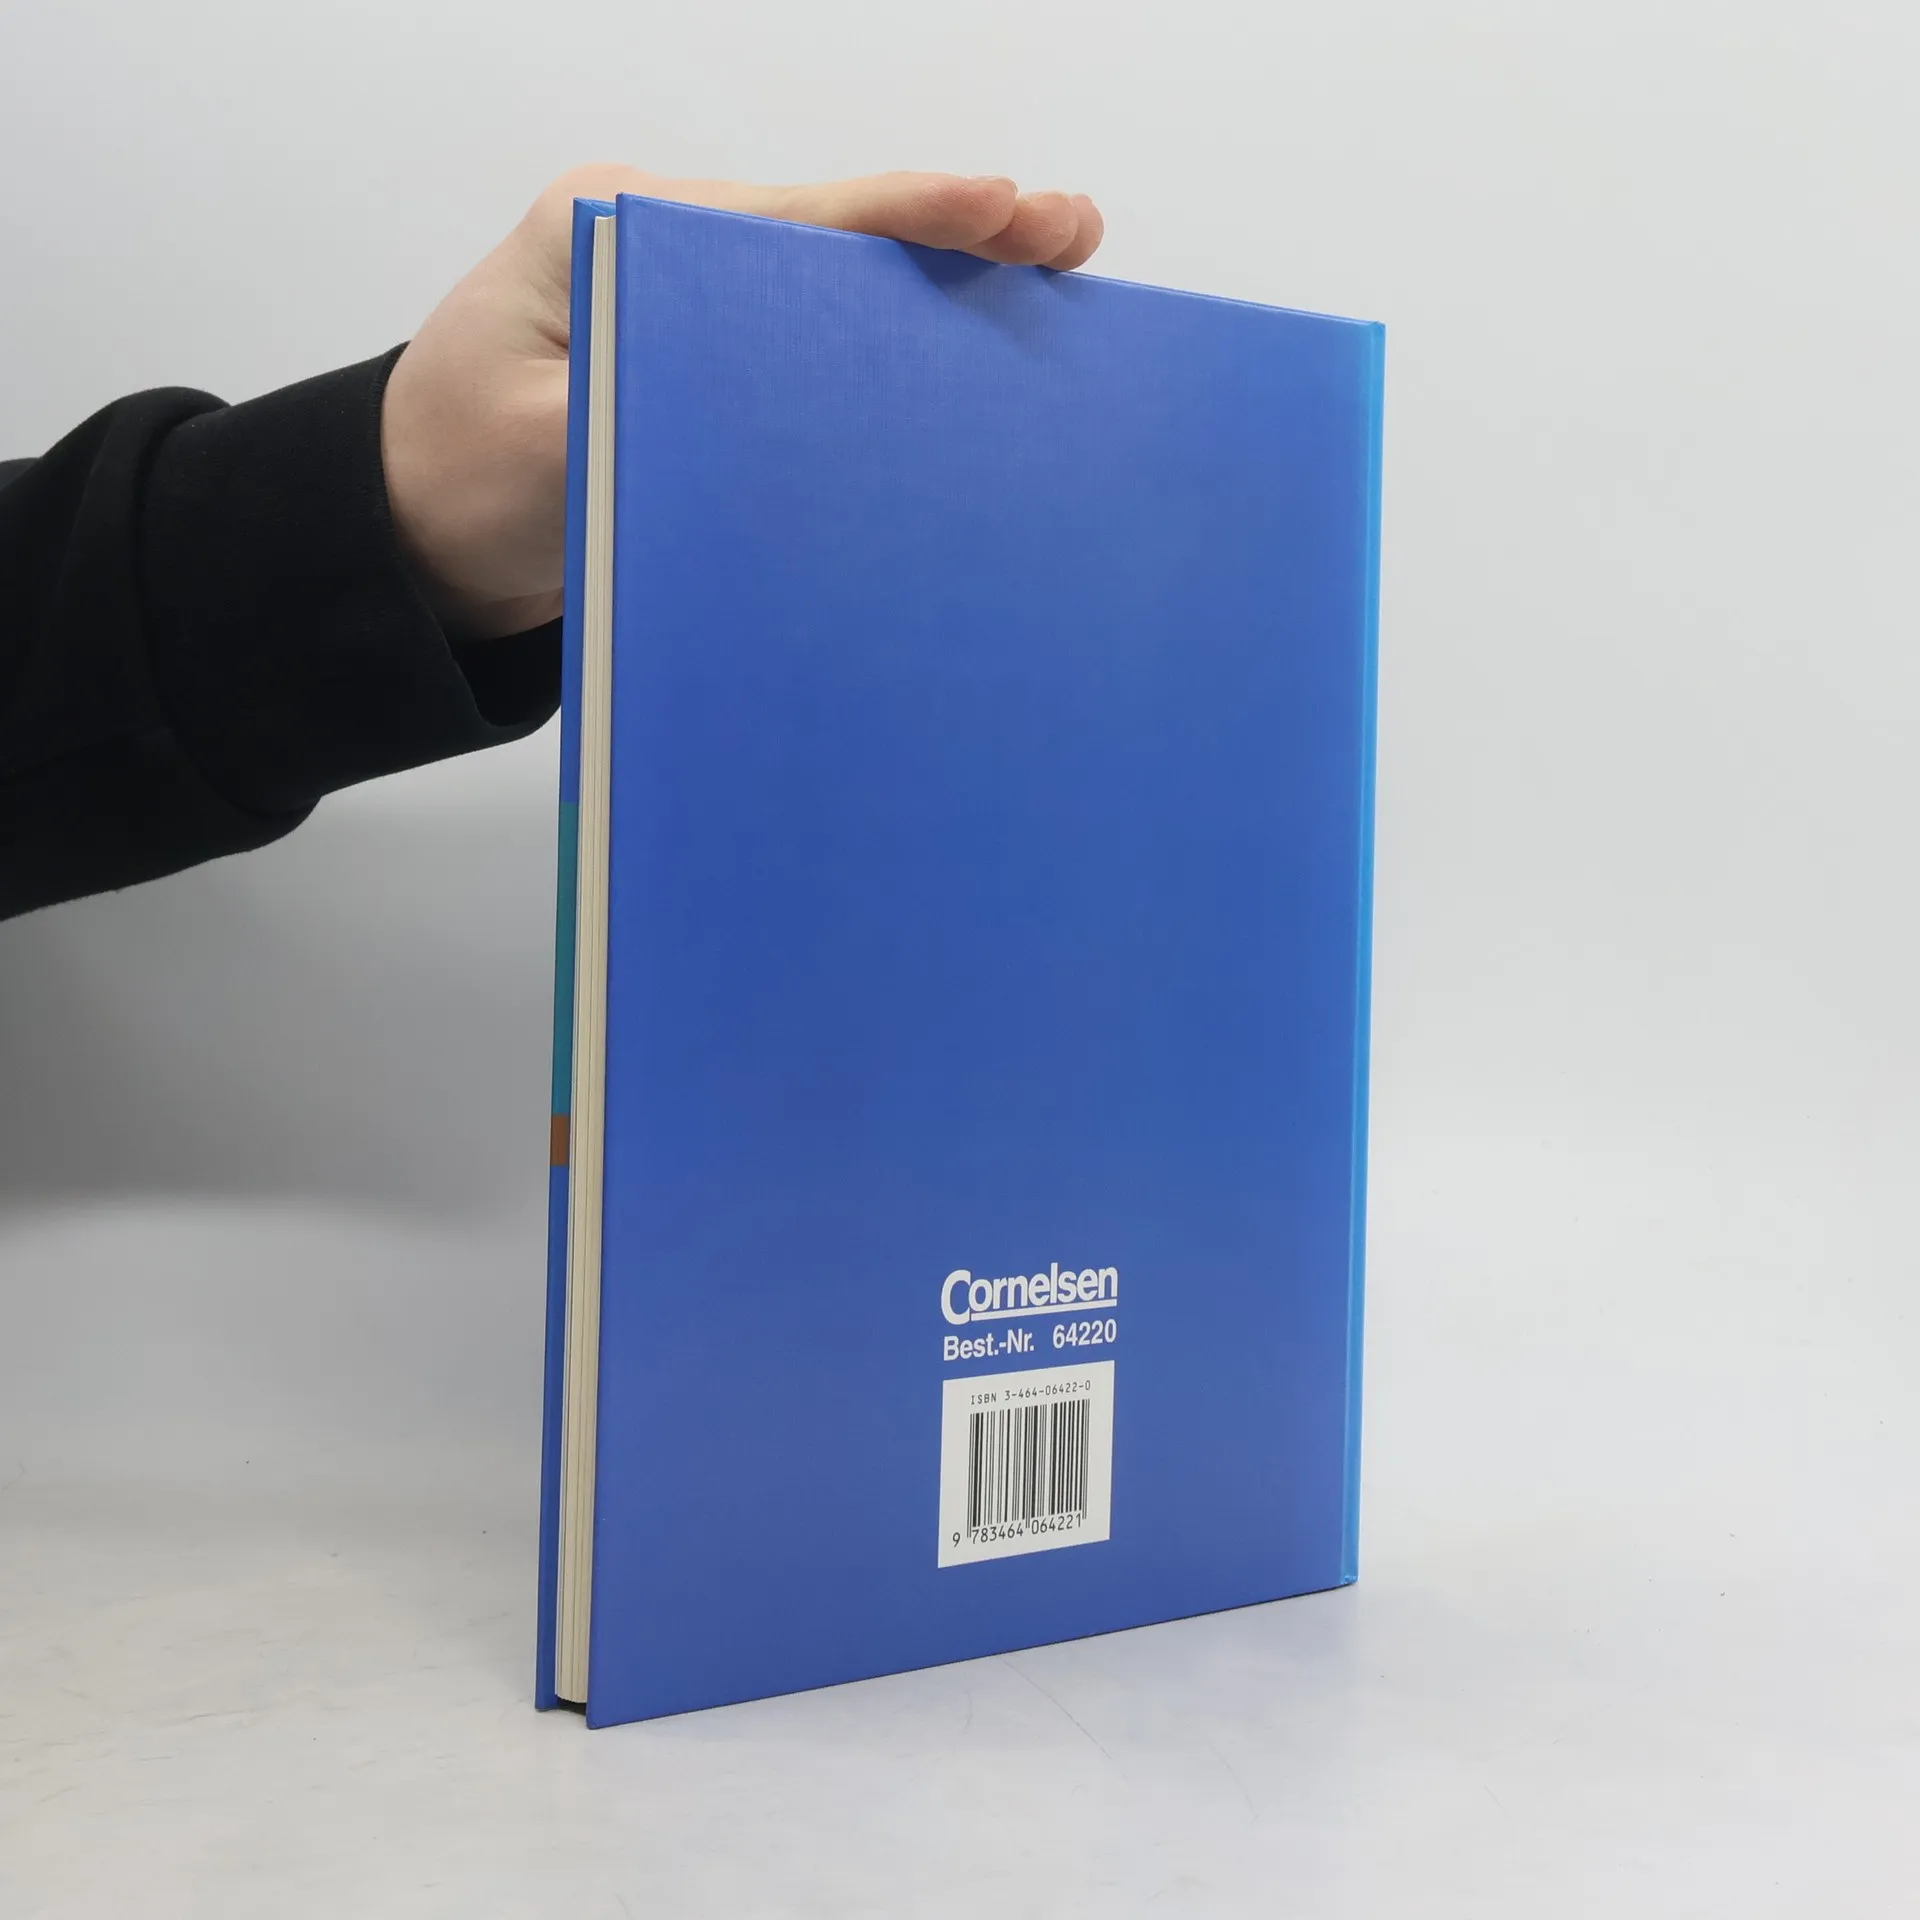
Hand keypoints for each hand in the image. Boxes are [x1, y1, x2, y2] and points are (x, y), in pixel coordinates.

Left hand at [381, 166, 1104, 638]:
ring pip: (836, 294)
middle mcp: (666, 253)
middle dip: (954, 234)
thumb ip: (647, 407)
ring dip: (938, 291)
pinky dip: (892, 356)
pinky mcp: (705, 378)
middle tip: (1071, 233)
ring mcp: (690, 314)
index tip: (1002, 209)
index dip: (906, 213)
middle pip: (834, 239)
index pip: (791, 218)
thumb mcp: (543, 446)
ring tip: (1052, 279)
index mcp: (620, 232)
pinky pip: (814, 359)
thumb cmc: (452, 482)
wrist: (406, 539)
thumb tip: (787, 408)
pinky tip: (964, 366)